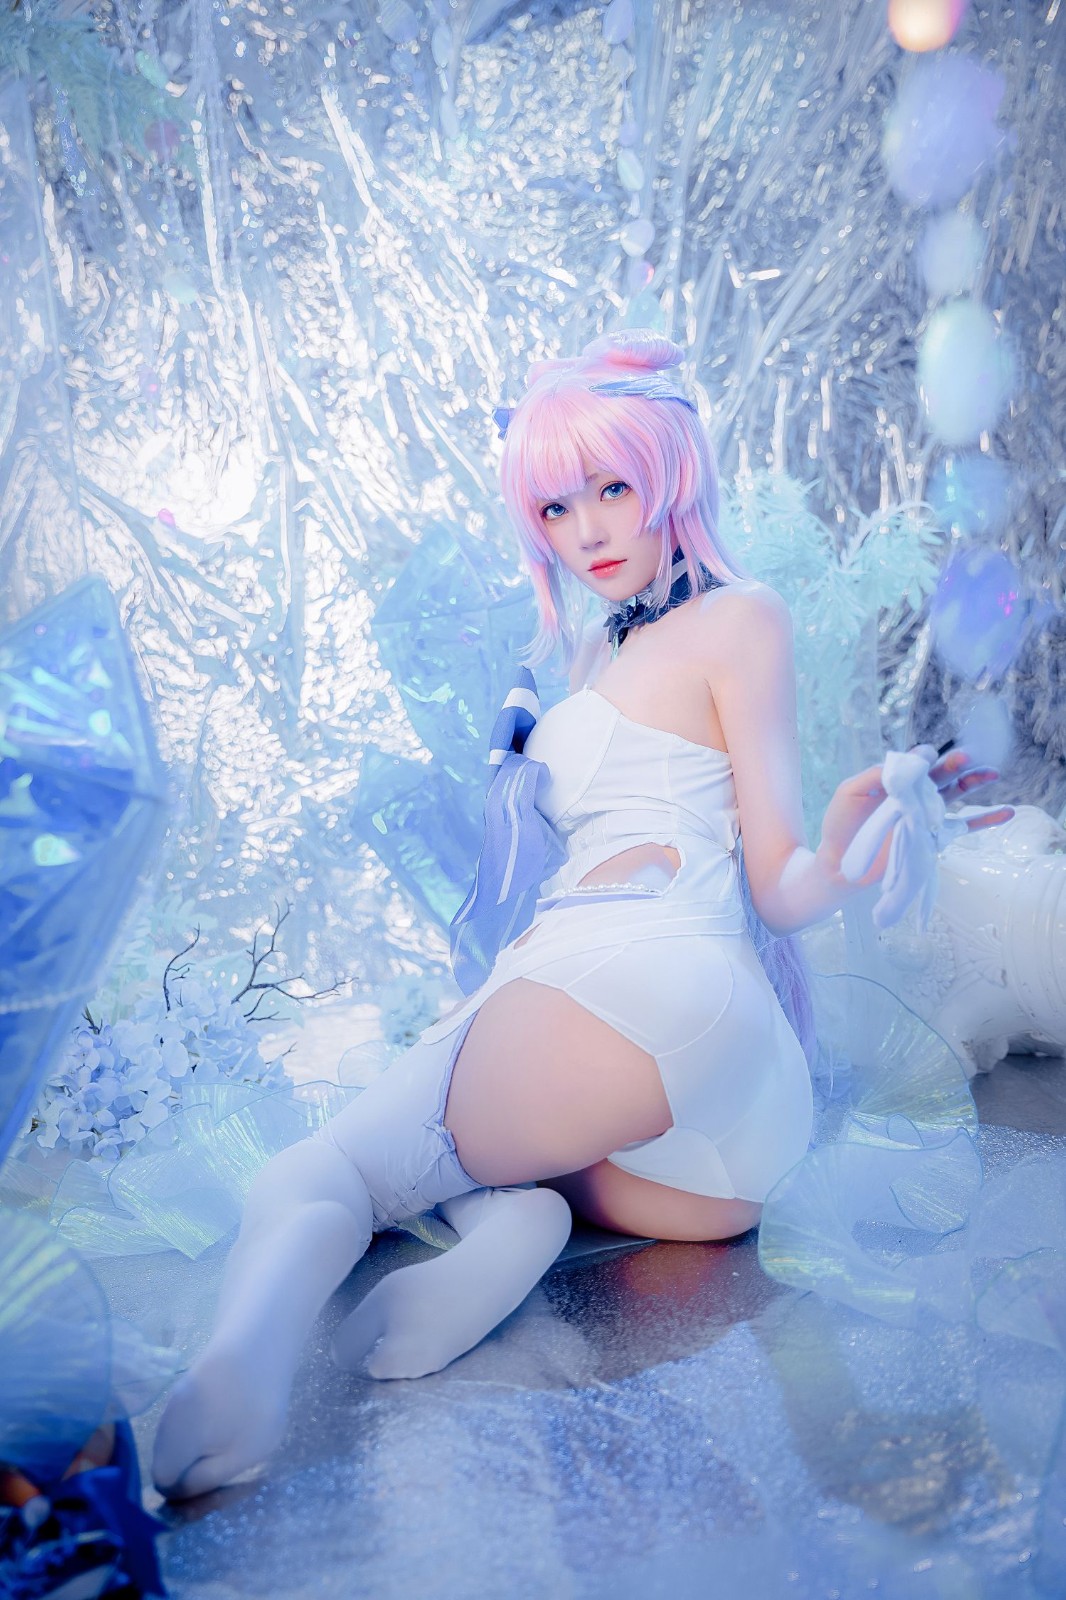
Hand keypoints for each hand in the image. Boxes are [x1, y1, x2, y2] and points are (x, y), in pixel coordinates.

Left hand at [817, 746, 1014, 890]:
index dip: (925, 757)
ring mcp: (925, 816)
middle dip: (955, 763)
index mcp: (895, 780)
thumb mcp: (850, 793)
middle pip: (941, 774)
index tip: (928, 756)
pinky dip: (986, 820)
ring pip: (955, 794)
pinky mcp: (932, 838)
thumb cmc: (841, 825)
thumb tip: (904, 764)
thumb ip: (873, 776)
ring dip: (973, 782)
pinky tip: (1007, 812)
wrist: (841, 864)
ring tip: (992, 773)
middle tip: (967, 756)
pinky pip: (963, 827)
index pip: (917, 762)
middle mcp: (914, 794)